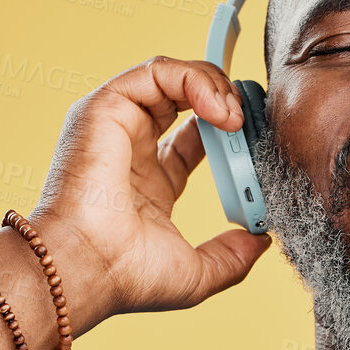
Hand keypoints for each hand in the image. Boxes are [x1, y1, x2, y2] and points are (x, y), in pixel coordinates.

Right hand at [27, 56, 270, 327]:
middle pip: (187, 100)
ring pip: (172, 78)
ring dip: (215, 87)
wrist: (88, 269)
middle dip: (227, 100)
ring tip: (237, 117)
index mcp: (151, 182)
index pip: (196, 138)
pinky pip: (157, 72)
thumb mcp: (196, 272)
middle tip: (256, 119)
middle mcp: (132, 149)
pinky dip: (194, 79)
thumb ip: (232, 257)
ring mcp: (117, 125)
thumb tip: (261, 240)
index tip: (259, 140)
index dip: (232, 132)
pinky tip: (218, 110)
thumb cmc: (126, 277)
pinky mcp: (105, 107)